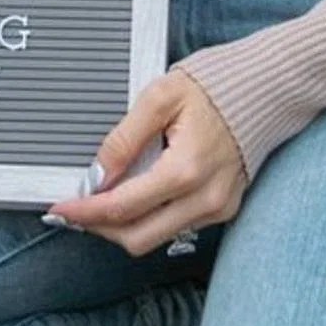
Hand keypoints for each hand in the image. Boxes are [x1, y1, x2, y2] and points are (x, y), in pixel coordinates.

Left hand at [48, 70, 247, 255]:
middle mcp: (205, 200)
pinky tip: (137, 191)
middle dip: (100, 227)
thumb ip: (124, 140)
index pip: (122, 208)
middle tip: (76, 208)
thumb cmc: (212, 86)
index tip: (59, 209)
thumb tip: (96, 176)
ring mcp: (218, 209)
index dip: (85, 212)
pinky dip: (150, 216)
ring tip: (104, 196)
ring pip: (157, 237)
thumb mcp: (159, 98)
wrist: (265, 89)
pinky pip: (177, 226)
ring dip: (124, 224)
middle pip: (138, 238)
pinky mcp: (224, 210)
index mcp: (185, 170)